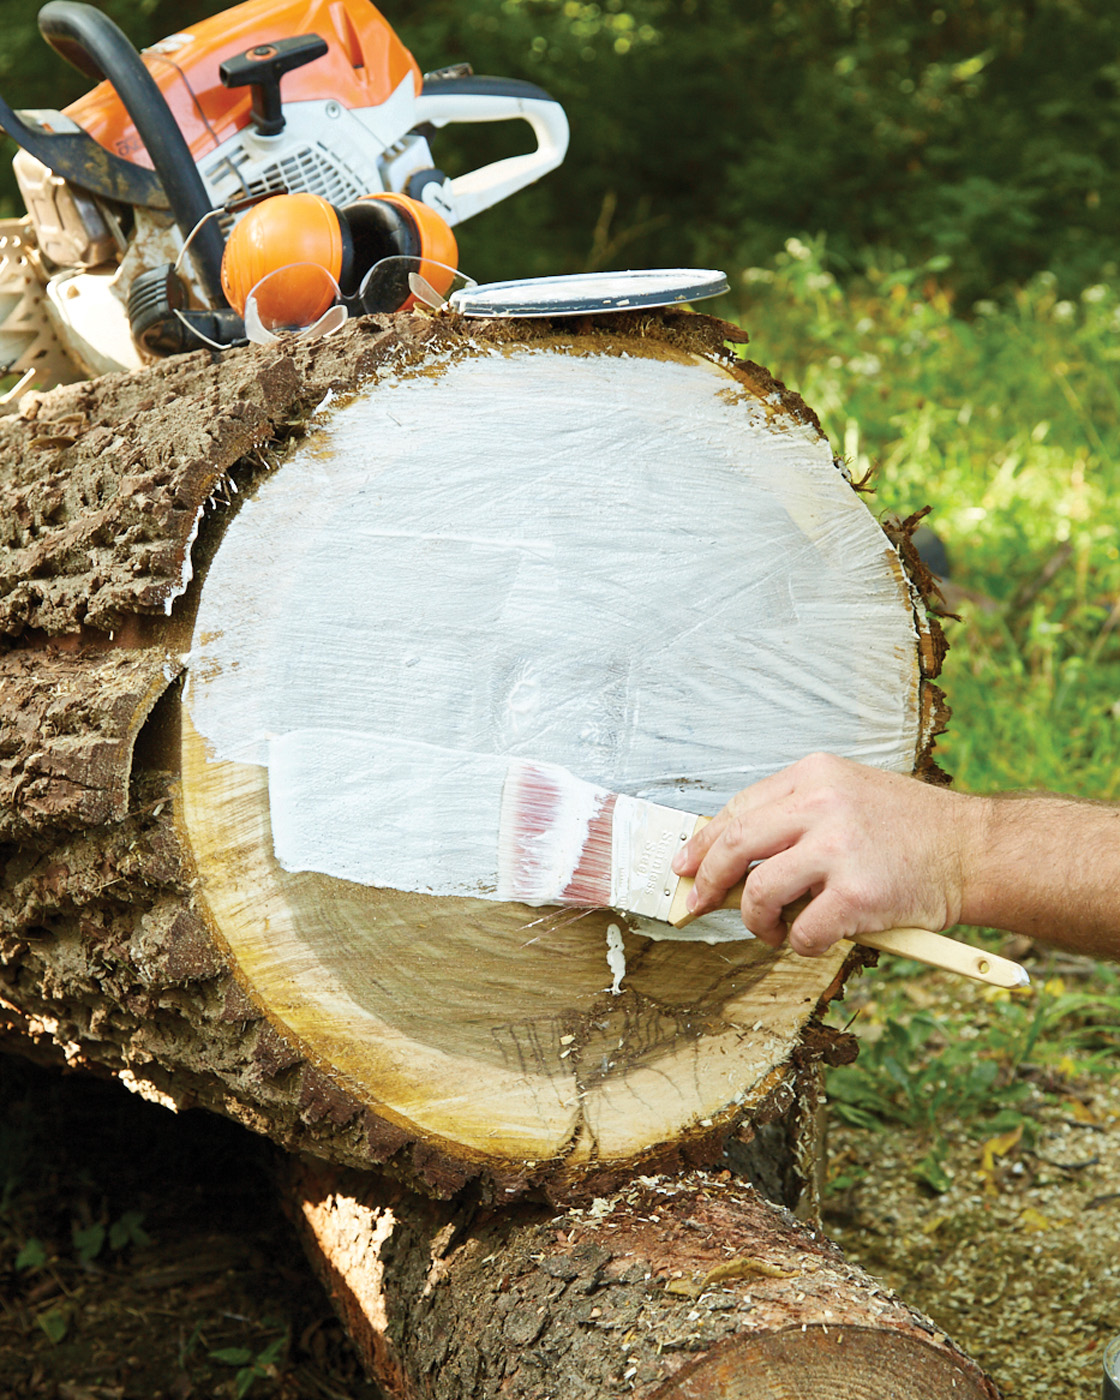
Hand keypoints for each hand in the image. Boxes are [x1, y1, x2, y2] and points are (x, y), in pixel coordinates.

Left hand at [670, 753, 971, 955]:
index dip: (703, 843)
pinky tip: (815, 939)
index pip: (738, 810)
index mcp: (814, 775)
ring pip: (759, 892)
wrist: (973, 850)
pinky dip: (801, 944)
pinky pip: (803, 932)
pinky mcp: (857, 894)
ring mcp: (839, 848)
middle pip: (735, 846)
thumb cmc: (909, 829)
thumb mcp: (847, 794)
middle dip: (706, 881)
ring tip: (774, 929)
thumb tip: (728, 854)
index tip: (685, 865)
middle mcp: (822, 804)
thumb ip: (794, 815)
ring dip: (756, 921)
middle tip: (698, 904)